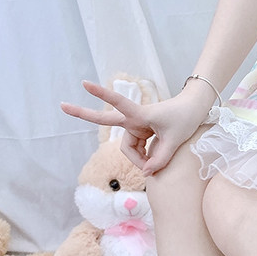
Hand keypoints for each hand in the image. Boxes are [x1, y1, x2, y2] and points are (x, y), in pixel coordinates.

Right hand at [60, 80, 213, 174]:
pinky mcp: (142, 132)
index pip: (118, 103)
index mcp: (141, 114)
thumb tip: (145, 172)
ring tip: (154, 166)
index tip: (85, 83)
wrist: (194, 110)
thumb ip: (160, 159)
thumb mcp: (175, 141)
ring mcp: (137, 126)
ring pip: (130, 149)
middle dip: (84, 114)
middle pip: (109, 124)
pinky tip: (153, 163)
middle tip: (62, 105)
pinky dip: (144, 158)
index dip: (102, 94)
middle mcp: (135, 119)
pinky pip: (137, 150)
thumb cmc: (185, 119)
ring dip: (139, 160)